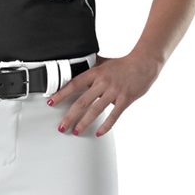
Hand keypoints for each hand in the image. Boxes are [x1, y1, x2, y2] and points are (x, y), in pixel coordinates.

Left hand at [46, 52, 161, 136]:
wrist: (143, 64)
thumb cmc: (122, 63)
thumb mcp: (103, 61)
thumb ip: (91, 65)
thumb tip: (78, 64)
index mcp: (95, 72)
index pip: (74, 84)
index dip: (61, 94)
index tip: (51, 102)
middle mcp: (102, 82)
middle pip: (82, 101)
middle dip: (70, 115)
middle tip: (61, 126)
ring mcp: (114, 91)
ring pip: (96, 110)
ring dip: (84, 123)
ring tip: (76, 131)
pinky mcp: (125, 99)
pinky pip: (114, 115)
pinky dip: (106, 126)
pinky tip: (98, 133)